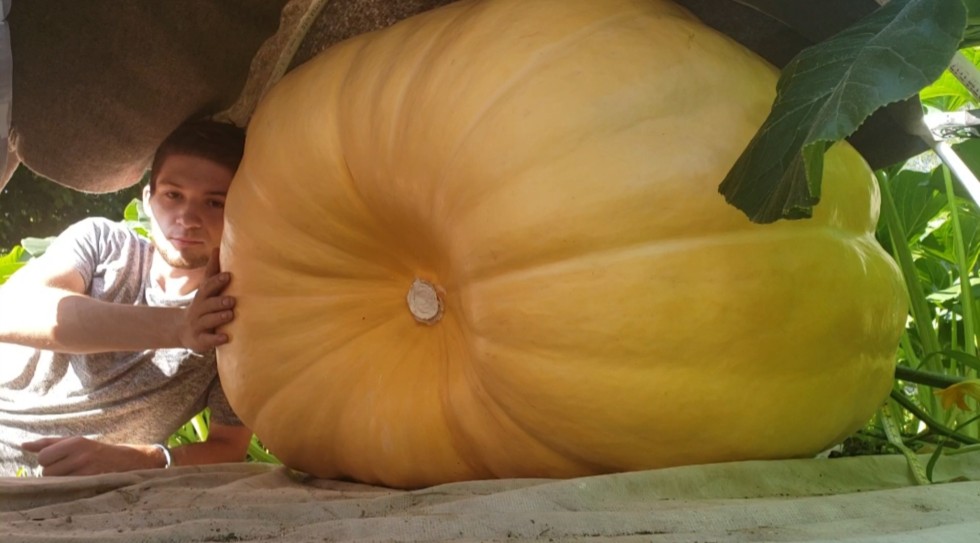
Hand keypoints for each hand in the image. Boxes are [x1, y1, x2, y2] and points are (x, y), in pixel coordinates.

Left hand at [21, 436, 164, 475]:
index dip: (49, 461)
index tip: (61, 460)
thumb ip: (49, 444)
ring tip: (76, 475)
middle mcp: (82, 455)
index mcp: (76, 442)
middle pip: (47, 472)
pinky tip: (81, 482)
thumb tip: (24, 446)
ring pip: (56, 482)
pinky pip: (68, 489)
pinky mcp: (93, 483)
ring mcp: (88, 470)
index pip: (43, 457)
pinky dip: (71, 488)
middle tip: (70, 468)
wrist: (129, 461)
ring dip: (62, 482)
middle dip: (55, 472)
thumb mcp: (75, 442)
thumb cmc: (96, 451)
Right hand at [179, 248, 235, 351]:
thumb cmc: (202, 305)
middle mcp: (199, 310)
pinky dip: (215, 339)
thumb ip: (212, 271)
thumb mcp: (205, 289)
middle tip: (232, 300)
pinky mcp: (200, 340)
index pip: (208, 287)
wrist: (183, 330)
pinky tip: (226, 338)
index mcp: (203, 297)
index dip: (217, 281)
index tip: (228, 275)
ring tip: (230, 314)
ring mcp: (198, 325)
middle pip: (208, 304)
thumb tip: (217, 247)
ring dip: (218, 317)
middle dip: (219, 301)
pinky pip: (207, 340)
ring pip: (207, 321)